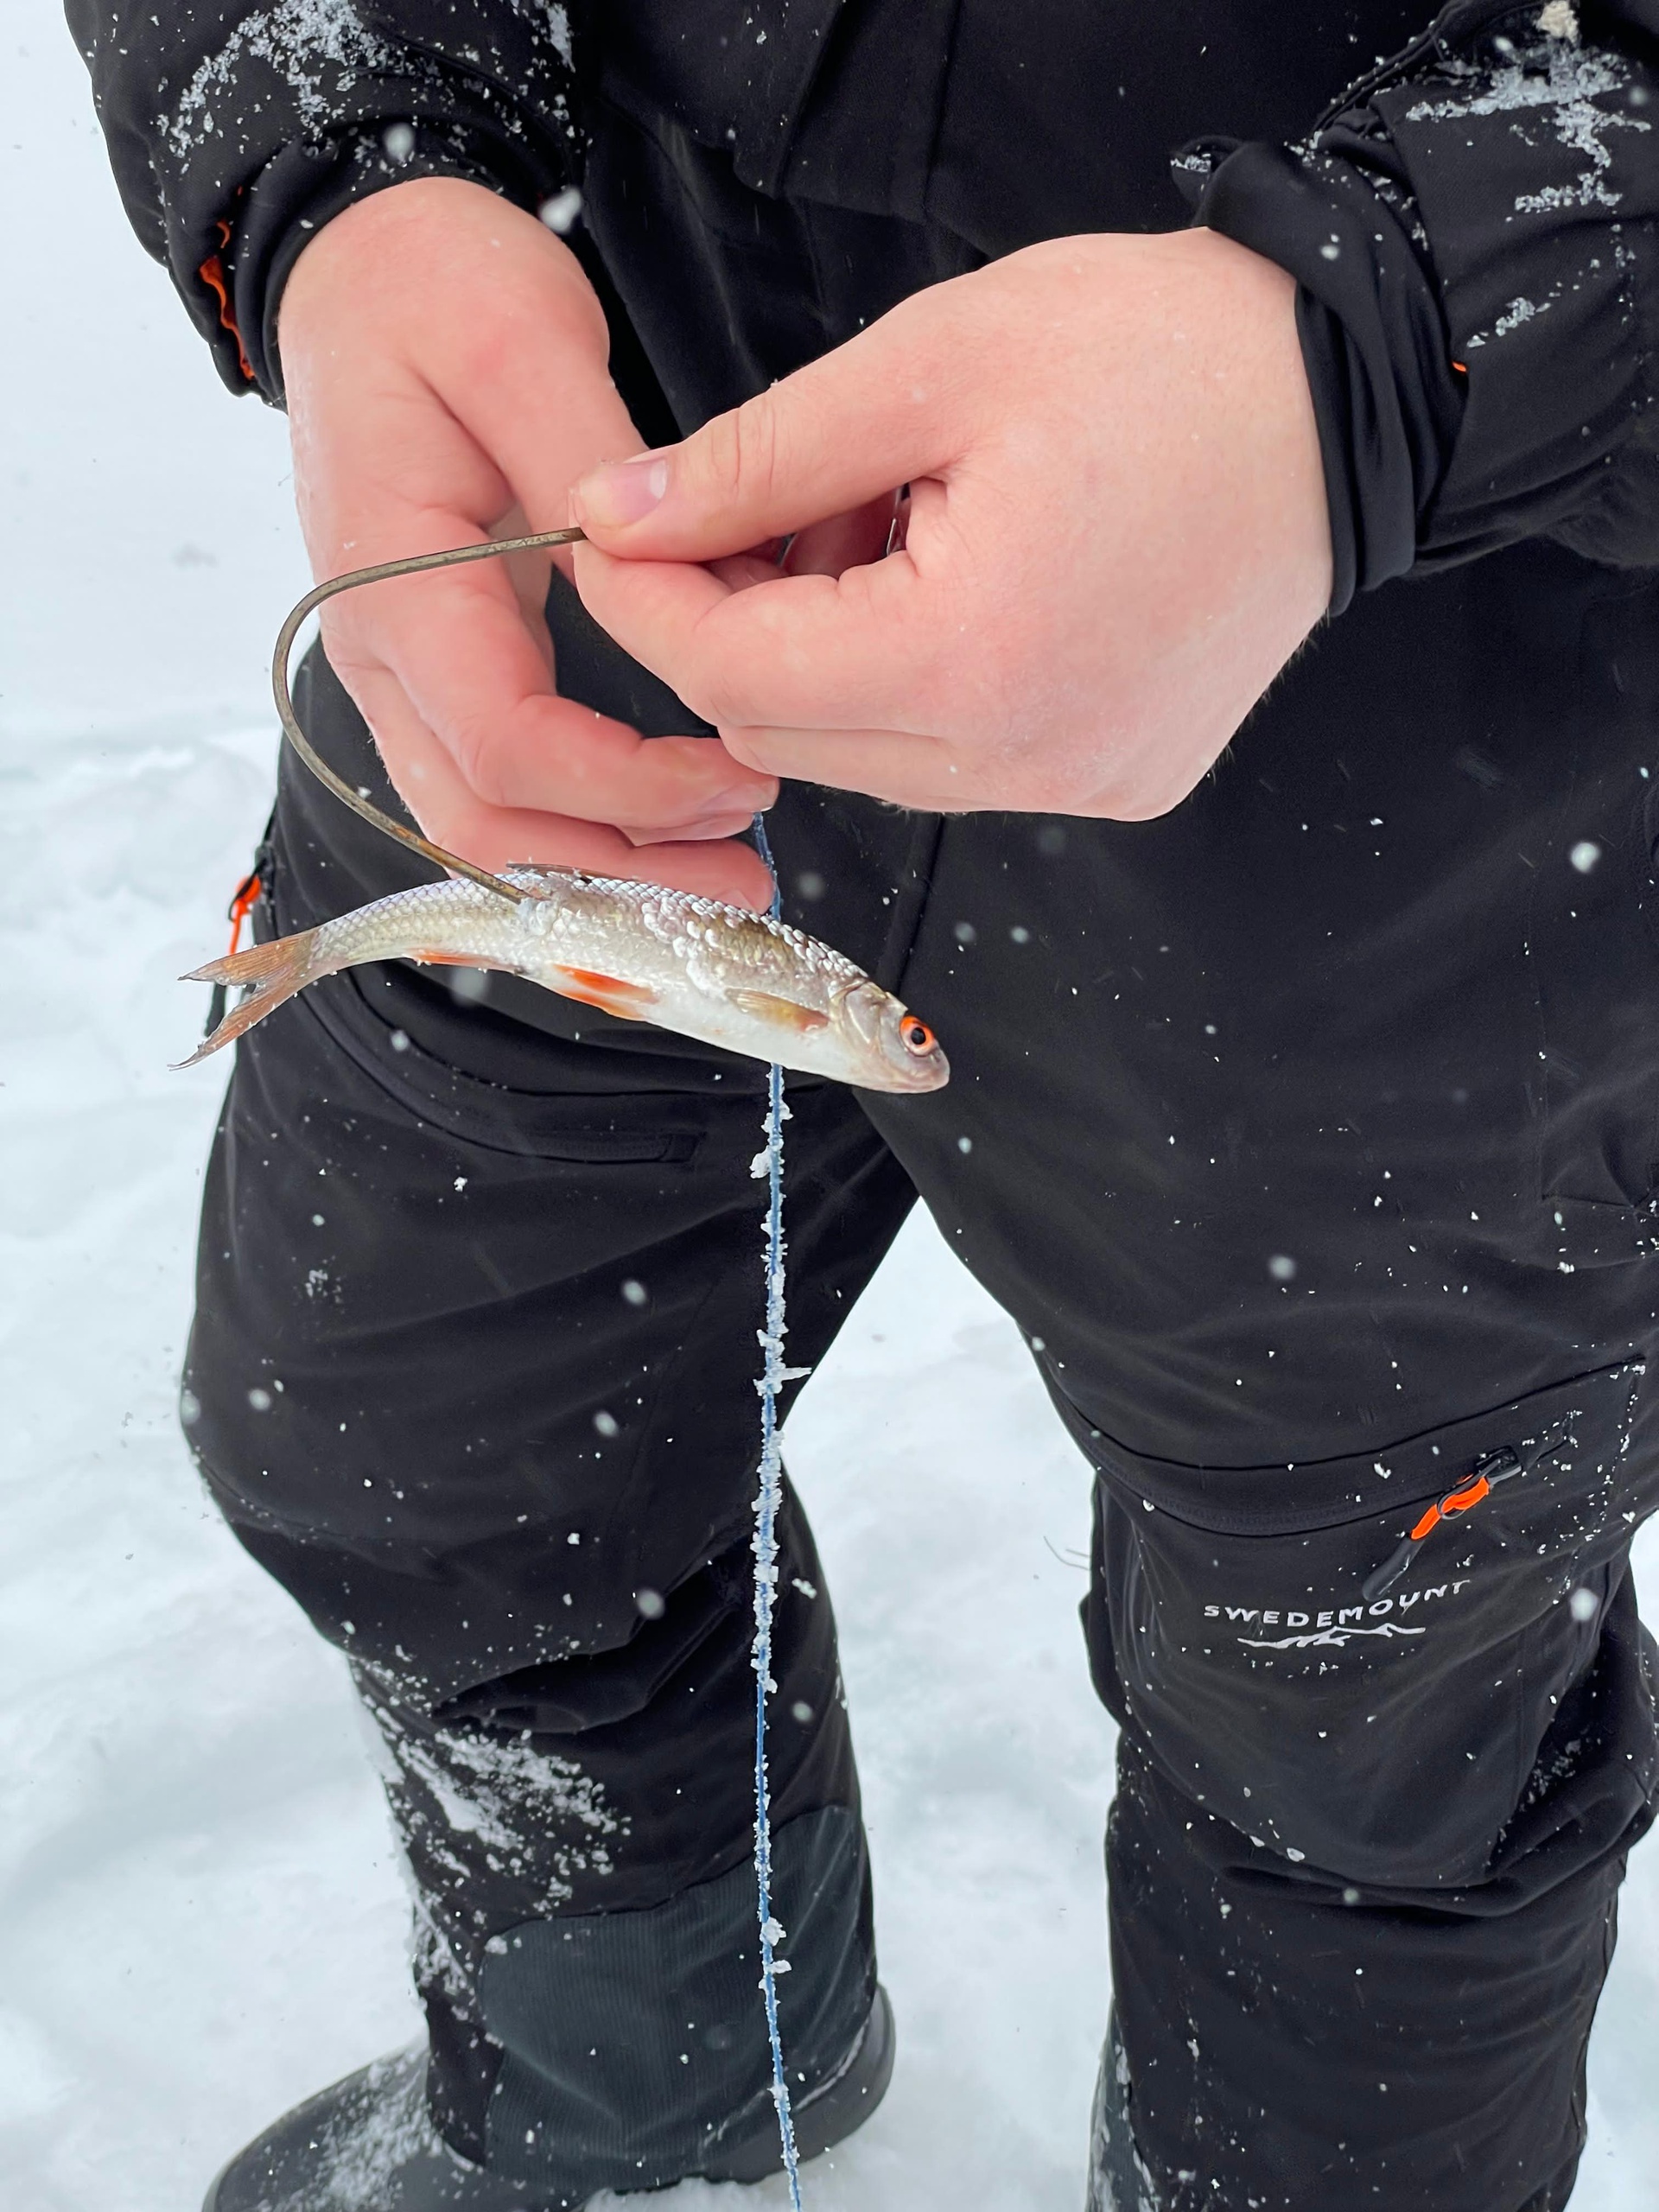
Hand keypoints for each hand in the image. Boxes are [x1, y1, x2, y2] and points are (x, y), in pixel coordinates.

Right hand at [278, 176, 776, 904]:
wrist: (361, 274)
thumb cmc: (432, 290)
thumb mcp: (521, 344)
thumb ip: (588, 471)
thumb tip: (652, 572)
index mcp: (394, 582)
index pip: (503, 744)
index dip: (622, 788)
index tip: (736, 777)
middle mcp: (381, 653)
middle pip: (483, 824)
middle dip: (617, 874)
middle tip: (743, 880)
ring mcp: (403, 673)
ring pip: (486, 825)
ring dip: (605, 867)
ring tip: (725, 868)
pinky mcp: (443, 671)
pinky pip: (499, 786)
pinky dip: (583, 826)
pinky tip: (672, 829)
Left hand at [568, 228, 1331, 820]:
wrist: (1346, 401)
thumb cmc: (1160, 357)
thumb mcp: (929, 364)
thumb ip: (754, 459)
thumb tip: (620, 516)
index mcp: (971, 656)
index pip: (730, 678)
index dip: (649, 603)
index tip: (618, 531)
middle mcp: (1023, 757)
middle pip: (785, 734)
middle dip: (737, 625)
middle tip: (764, 505)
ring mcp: (1076, 783)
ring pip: (864, 756)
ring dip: (827, 656)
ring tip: (885, 526)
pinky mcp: (1113, 780)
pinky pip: (953, 762)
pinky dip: (913, 684)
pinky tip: (953, 582)